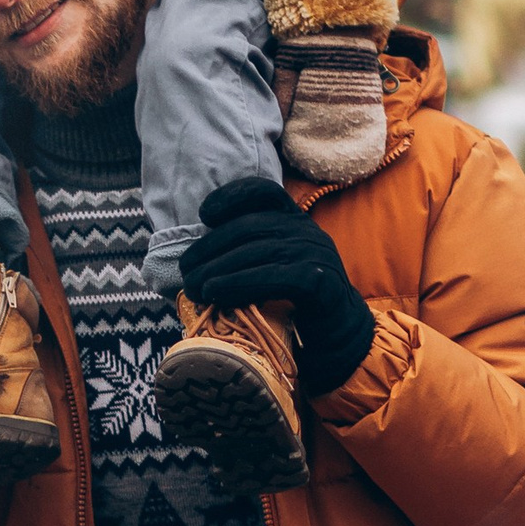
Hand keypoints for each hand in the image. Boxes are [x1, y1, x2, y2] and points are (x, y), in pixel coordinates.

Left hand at [177, 176, 376, 396]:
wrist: (339, 334)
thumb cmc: (294, 301)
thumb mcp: (271, 266)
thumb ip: (245, 253)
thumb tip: (195, 260)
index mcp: (293, 220)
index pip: (263, 191)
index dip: (231, 196)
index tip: (204, 215)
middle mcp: (306, 230)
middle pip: (250, 227)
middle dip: (211, 248)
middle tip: (186, 271)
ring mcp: (315, 253)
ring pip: (257, 252)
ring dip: (218, 270)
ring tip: (194, 287)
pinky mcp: (319, 281)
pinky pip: (273, 277)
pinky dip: (239, 283)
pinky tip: (215, 293)